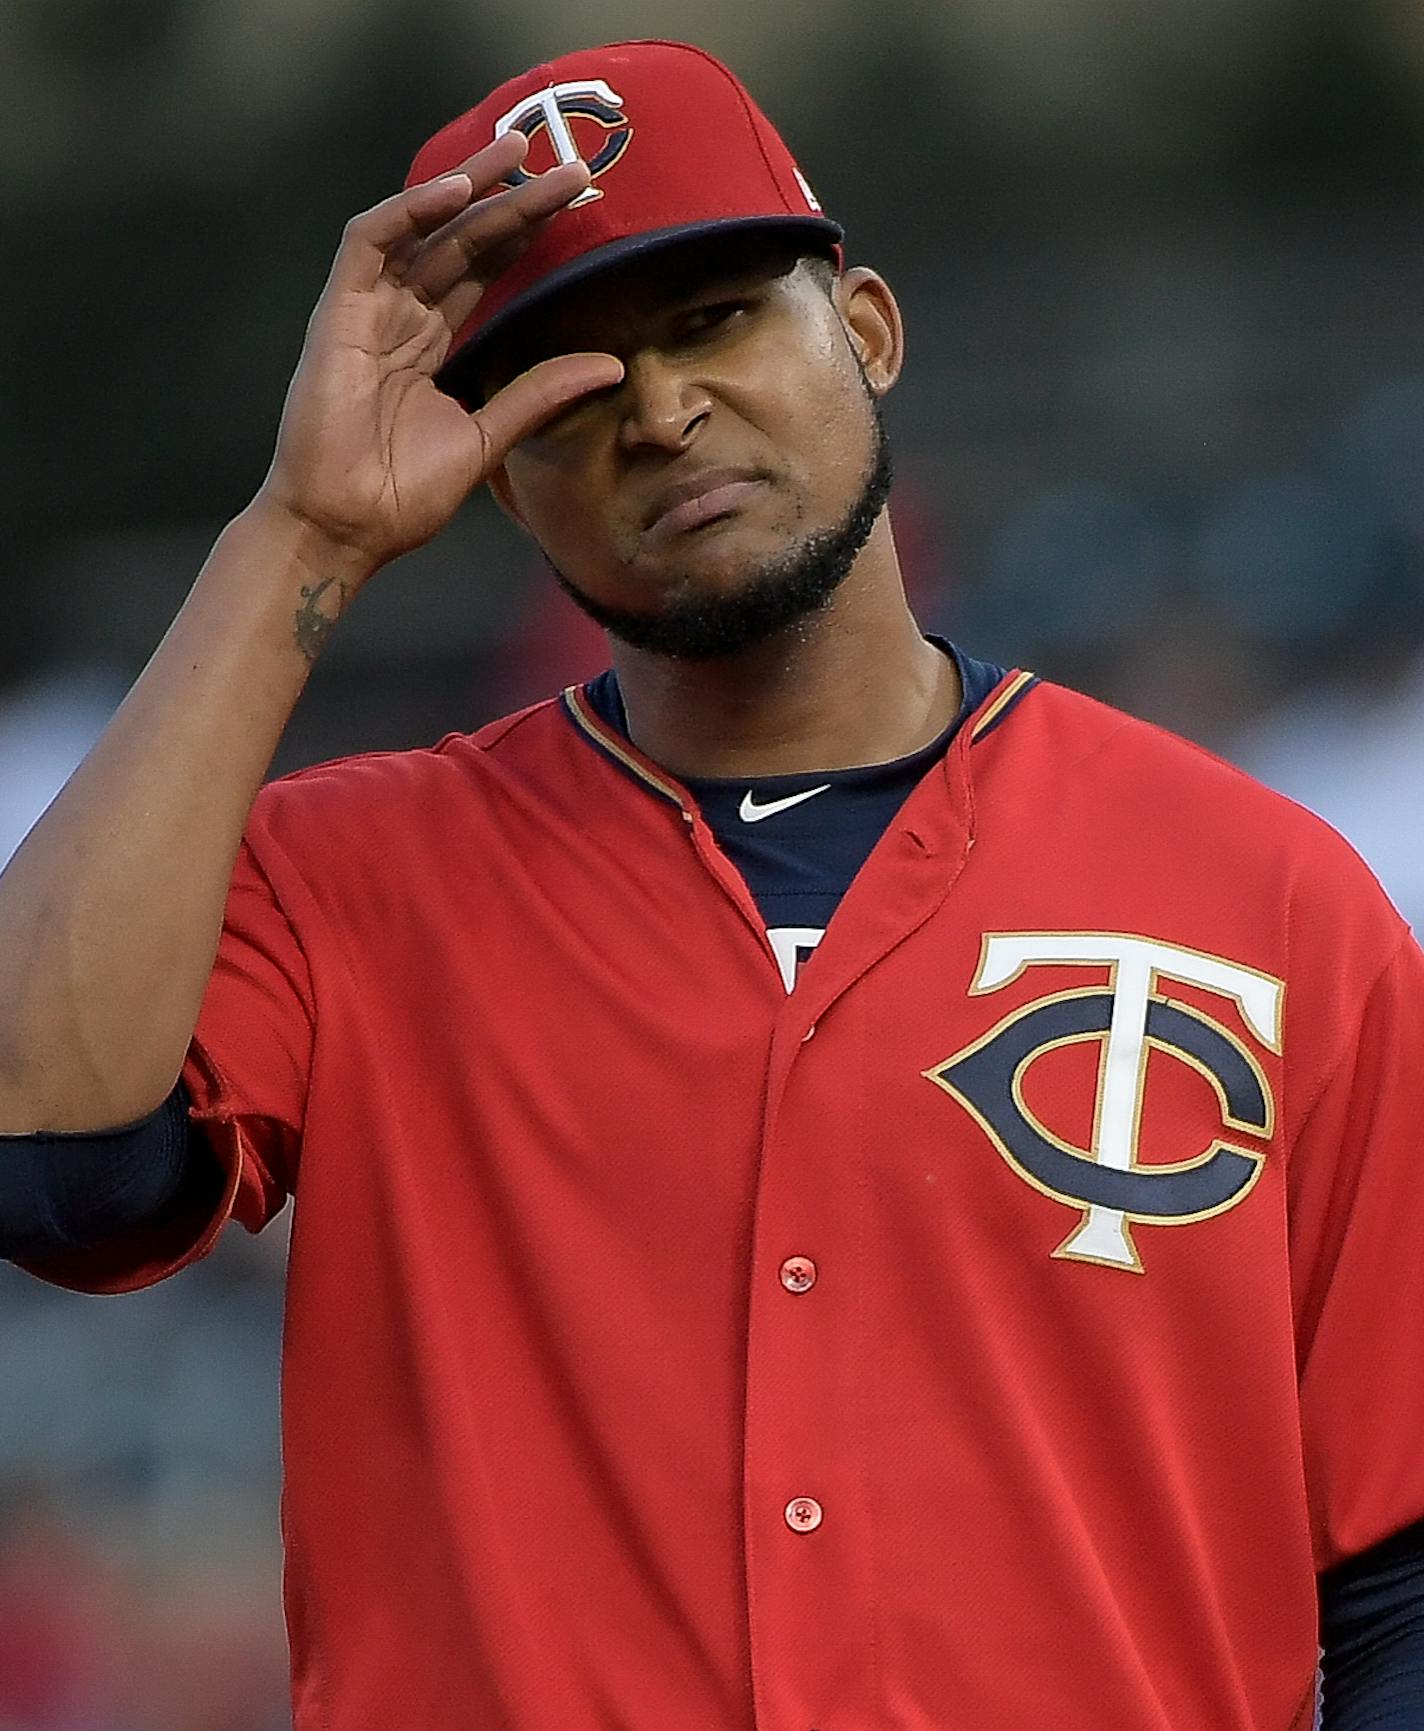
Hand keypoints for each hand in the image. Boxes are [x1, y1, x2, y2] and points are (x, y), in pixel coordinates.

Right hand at [255, 131, 622, 580]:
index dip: (526, 237)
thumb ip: (540, 395)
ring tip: (520, 153)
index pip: (483, 273)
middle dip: (513, 201)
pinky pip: (369, 242)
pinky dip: (410, 210)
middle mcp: (400, 318)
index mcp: (431, 346)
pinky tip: (456, 191)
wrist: (346, 528)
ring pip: (422, 228)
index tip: (578, 209)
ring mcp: (367, 312)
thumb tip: (610, 368)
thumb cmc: (402, 495)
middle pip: (462, 242)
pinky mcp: (337, 313)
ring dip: (469, 188)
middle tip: (570, 168)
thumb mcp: (488, 437)